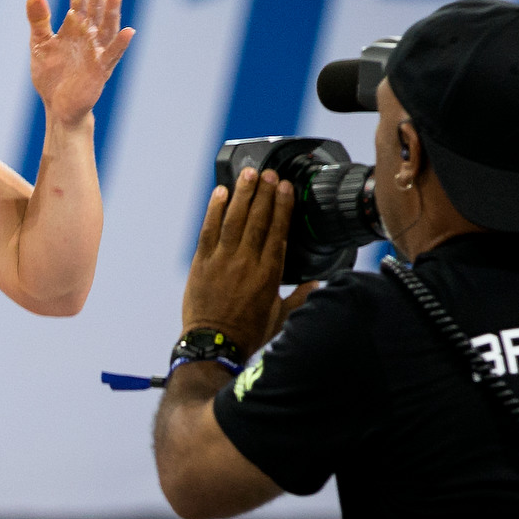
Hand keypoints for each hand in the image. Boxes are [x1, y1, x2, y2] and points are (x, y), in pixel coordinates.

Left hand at [28, 0, 133, 130]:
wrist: (58, 106)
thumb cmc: (51, 75)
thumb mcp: (39, 44)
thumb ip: (38, 19)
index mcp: (74, 27)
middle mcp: (89, 35)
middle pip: (96, 6)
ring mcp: (97, 52)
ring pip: (107, 27)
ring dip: (113, 10)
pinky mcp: (100, 71)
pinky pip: (112, 55)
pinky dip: (120, 44)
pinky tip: (129, 31)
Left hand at [181, 169, 303, 349]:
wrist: (214, 345)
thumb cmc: (248, 333)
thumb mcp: (280, 316)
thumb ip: (299, 297)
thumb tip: (317, 285)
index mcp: (269, 273)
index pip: (279, 231)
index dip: (283, 207)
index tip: (286, 187)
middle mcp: (247, 262)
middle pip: (258, 220)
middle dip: (264, 193)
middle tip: (269, 173)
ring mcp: (222, 261)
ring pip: (234, 220)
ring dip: (242, 194)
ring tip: (248, 174)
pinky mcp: (201, 263)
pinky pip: (208, 230)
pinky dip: (214, 210)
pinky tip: (220, 193)